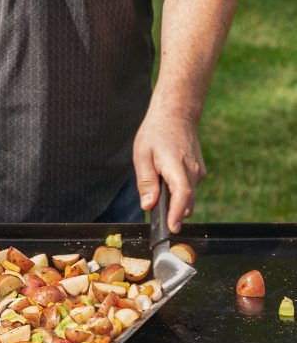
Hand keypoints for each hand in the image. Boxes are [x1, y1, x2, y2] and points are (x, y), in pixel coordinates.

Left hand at [133, 107, 205, 233]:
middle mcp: (193, 170)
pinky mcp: (200, 172)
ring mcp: (199, 171)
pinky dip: (178, 195)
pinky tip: (166, 186)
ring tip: (159, 197)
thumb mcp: (142, 156)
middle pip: (187, 202)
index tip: (172, 228)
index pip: (182, 193)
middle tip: (159, 224)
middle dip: (174, 215)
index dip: (177, 213)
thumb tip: (149, 205)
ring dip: (175, 204)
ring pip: (188, 198)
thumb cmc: (156, 134)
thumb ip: (146, 182)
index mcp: (177, 165)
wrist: (177, 114)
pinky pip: (189, 191)